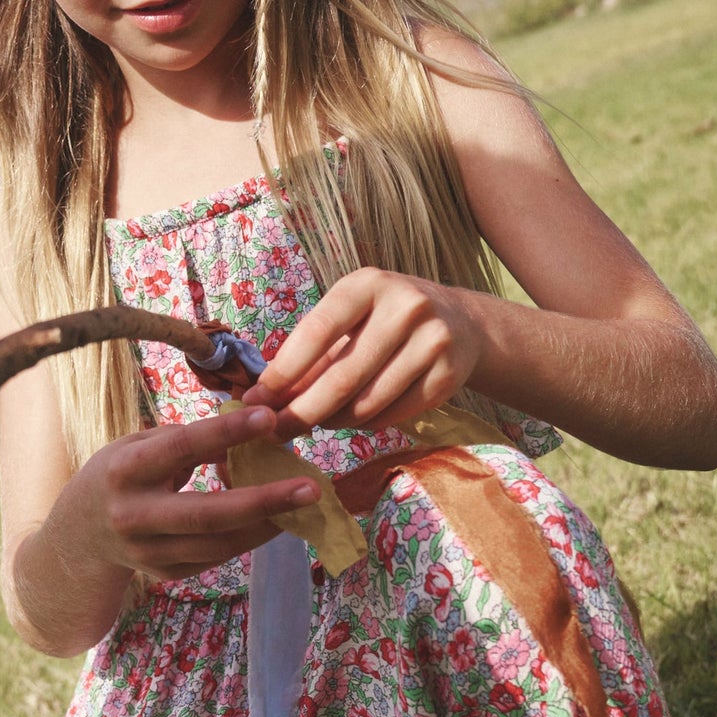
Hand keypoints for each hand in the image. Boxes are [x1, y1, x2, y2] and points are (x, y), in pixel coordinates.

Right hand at [64, 403, 319, 581]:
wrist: (76, 539)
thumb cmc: (117, 477)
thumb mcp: (137, 448)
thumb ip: (185, 443)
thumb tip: (247, 434)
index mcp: (124, 470)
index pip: (182, 448)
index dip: (227, 432)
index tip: (270, 418)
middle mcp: (133, 515)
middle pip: (207, 513)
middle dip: (263, 500)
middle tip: (310, 487)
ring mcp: (147, 552)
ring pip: (219, 543)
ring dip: (266, 524)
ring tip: (302, 503)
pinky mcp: (163, 573)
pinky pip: (215, 557)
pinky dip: (248, 538)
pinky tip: (274, 519)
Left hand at [243, 267, 483, 435]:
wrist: (461, 323)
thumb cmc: (385, 320)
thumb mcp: (350, 320)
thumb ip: (310, 356)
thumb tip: (264, 400)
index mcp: (368, 284)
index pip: (316, 332)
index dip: (283, 372)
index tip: (255, 400)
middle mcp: (405, 306)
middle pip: (343, 376)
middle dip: (301, 411)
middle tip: (275, 432)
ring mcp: (432, 341)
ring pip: (368, 403)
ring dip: (332, 421)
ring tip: (315, 423)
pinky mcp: (449, 375)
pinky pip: (393, 415)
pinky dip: (364, 424)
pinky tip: (352, 419)